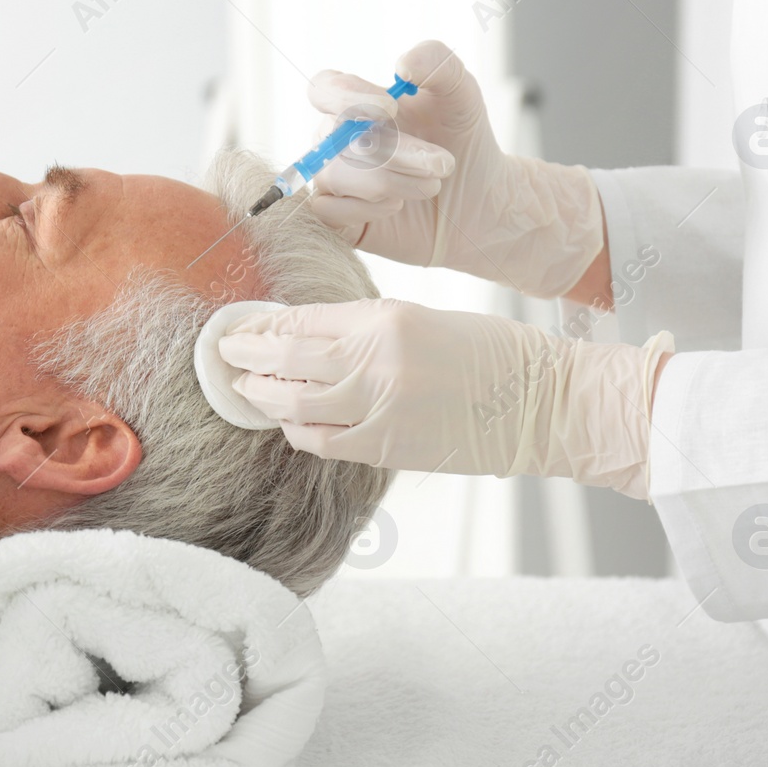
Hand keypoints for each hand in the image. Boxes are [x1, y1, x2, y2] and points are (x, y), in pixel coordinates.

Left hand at [218, 298, 673, 498]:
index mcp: (386, 319)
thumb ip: (365, 327)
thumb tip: (309, 336)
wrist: (545, 402)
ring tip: (244, 390)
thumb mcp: (423, 319)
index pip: (302, 321)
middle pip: (288, 360)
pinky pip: (325, 441)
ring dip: (263, 397)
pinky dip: (300, 431)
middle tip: (222, 356)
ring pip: (296, 404)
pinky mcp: (390, 447)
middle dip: (247, 359)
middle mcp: (376, 362)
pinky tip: (289, 424)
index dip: (261, 327)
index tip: (236, 327)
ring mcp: (380, 408)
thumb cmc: (491, 353)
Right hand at [308, 40, 604, 299]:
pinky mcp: (334, 218)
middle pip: (336, 138)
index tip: (390, 109)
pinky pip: (330, 211)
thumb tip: (402, 64)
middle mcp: (335, 139)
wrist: (477, 202)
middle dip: (394, 151)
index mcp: (356, 102)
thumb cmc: (463, 142)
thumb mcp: (461, 94)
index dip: (346, 97)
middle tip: (442, 163)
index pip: (323, 88)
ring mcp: (331, 178)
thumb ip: (437, 64)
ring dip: (392, 181)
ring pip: (335, 175)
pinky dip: (371, 209)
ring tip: (431, 185)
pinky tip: (399, 206)